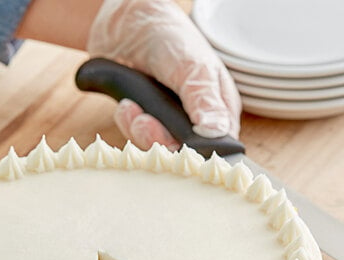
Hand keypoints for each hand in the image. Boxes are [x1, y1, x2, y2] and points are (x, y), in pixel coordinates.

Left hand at [87, 0, 241, 149]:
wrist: (125, 22)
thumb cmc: (169, 37)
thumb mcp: (193, 67)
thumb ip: (203, 101)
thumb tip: (215, 133)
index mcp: (218, 107)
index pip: (216, 148)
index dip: (196, 153)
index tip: (177, 146)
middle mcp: (194, 118)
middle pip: (181, 152)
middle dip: (159, 140)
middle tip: (146, 122)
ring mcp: (167, 120)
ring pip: (155, 146)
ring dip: (139, 131)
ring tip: (131, 107)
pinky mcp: (143, 119)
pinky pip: (135, 136)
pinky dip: (127, 124)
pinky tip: (125, 104)